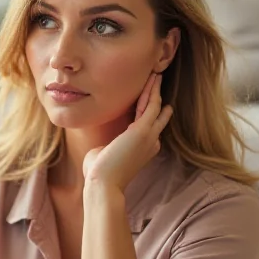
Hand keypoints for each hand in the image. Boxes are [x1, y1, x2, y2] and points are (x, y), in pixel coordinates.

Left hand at [82, 73, 172, 192]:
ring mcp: (148, 136)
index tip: (156, 102)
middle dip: (157, 96)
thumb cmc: (99, 174)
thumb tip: (100, 149)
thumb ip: (107, 149)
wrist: (103, 183)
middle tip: (159, 80)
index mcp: (143, 149)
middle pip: (157, 113)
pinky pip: (151, 105)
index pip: (150, 125)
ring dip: (156, 89)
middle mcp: (150, 142)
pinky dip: (153, 91)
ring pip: (155, 106)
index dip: (152, 112)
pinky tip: (154, 80)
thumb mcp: (105, 157)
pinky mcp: (142, 131)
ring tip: (157, 74)